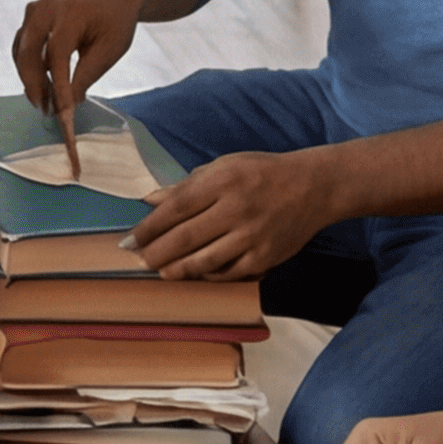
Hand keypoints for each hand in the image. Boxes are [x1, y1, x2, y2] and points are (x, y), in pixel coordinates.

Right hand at [11, 0, 146, 124]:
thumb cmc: (115, 18)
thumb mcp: (111, 48)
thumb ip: (88, 74)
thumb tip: (69, 103)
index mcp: (70, 13)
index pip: (57, 55)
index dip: (57, 87)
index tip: (63, 115)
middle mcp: (45, 9)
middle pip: (29, 54)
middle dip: (36, 87)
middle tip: (48, 112)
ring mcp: (33, 11)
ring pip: (21, 53)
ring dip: (31, 81)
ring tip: (47, 103)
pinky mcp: (29, 18)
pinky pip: (22, 48)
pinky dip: (29, 69)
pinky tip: (43, 85)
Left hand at [130, 147, 334, 281]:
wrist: (314, 187)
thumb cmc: (261, 173)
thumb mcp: (223, 167)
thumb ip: (186, 186)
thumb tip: (149, 200)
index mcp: (222, 182)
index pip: (175, 208)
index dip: (148, 227)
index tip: (128, 240)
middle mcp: (236, 210)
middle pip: (185, 238)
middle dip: (156, 253)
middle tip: (138, 260)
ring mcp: (252, 236)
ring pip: (205, 261)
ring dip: (177, 269)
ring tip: (161, 272)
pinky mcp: (266, 257)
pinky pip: (230, 273)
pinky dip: (208, 276)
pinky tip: (194, 274)